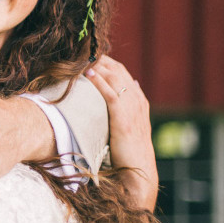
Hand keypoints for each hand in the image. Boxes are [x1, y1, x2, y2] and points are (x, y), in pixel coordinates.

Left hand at [86, 56, 158, 209]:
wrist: (139, 174)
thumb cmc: (128, 154)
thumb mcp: (127, 128)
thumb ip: (124, 112)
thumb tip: (121, 91)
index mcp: (139, 103)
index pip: (123, 74)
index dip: (108, 63)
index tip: (92, 54)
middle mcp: (137, 103)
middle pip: (119, 72)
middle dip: (102, 59)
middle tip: (85, 49)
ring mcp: (132, 110)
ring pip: (116, 79)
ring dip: (100, 65)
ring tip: (85, 54)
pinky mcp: (124, 119)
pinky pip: (111, 94)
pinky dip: (100, 81)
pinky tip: (89, 72)